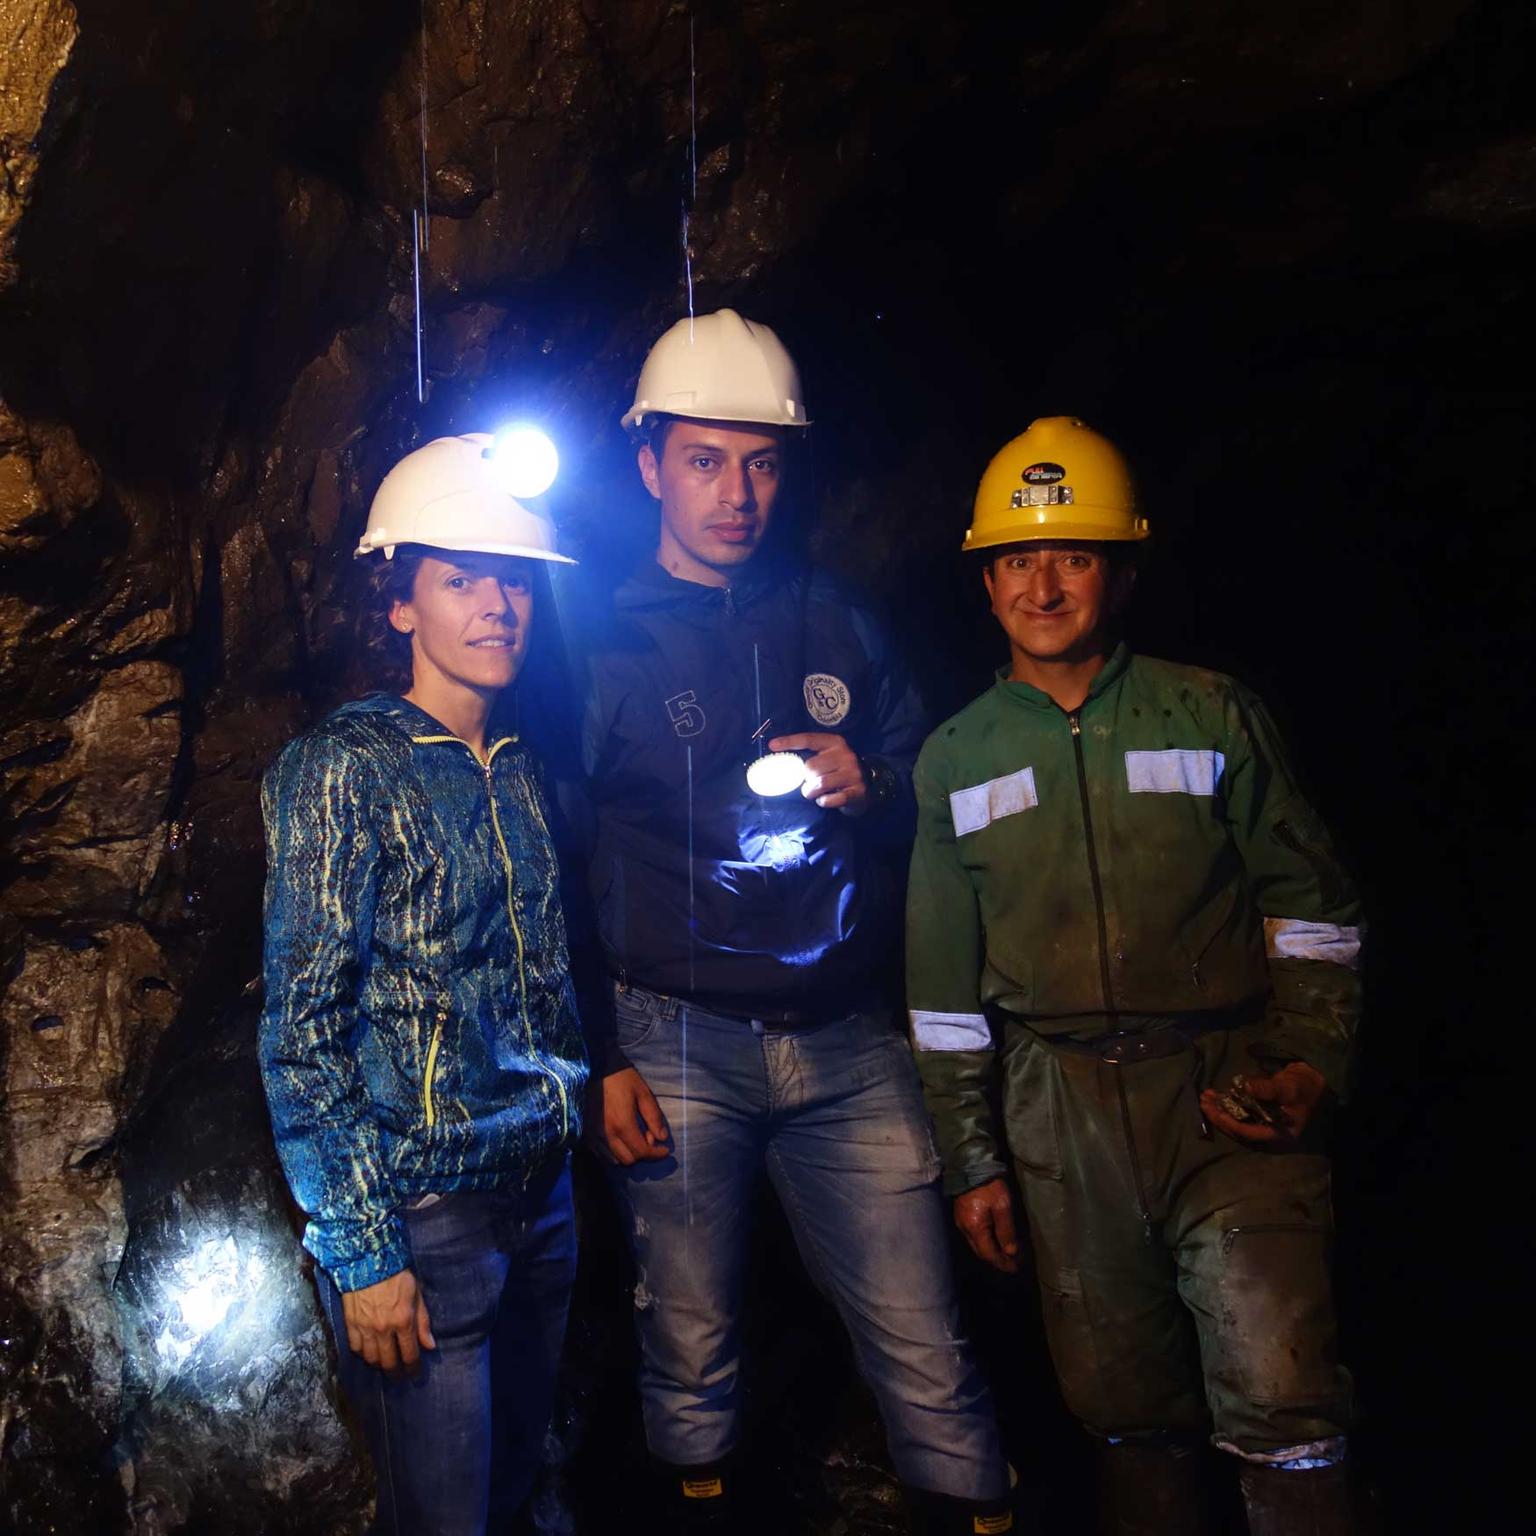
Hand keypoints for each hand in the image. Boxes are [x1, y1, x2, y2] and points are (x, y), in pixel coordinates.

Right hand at [340, 1268, 435, 1376]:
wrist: (369, 1261)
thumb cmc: (397, 1275)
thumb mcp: (416, 1295)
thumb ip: (423, 1322)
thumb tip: (430, 1346)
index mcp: (403, 1321)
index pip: (409, 1355)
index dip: (413, 1368)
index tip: (414, 1373)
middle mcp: (384, 1330)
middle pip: (389, 1362)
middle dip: (396, 1372)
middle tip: (399, 1375)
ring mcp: (365, 1329)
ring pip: (371, 1359)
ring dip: (379, 1365)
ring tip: (384, 1365)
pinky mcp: (350, 1325)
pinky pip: (355, 1349)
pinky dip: (362, 1354)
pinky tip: (368, 1352)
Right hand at [593, 1066, 671, 1164]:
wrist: (594, 1067)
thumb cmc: (622, 1078)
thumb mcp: (643, 1093)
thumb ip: (653, 1117)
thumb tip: (662, 1138)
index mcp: (623, 1124)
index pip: (642, 1152)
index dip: (656, 1154)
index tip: (665, 1150)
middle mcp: (606, 1135)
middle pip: (628, 1160)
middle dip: (642, 1154)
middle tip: (648, 1137)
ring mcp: (593, 1135)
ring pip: (613, 1159)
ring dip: (627, 1153)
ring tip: (633, 1137)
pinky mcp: (585, 1133)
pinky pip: (600, 1152)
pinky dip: (613, 1151)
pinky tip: (619, 1137)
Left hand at [768, 732, 866, 815]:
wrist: (870, 786)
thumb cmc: (840, 771)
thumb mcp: (829, 758)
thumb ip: (811, 757)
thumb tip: (782, 762)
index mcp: (835, 743)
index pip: (809, 739)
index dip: (789, 741)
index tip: (772, 745)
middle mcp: (845, 755)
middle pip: (811, 766)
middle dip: (805, 778)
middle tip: (809, 784)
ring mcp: (853, 773)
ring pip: (819, 783)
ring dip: (811, 792)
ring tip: (814, 793)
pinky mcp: (856, 791)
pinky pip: (830, 799)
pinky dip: (824, 802)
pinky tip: (826, 800)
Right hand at [954, 1178, 1020, 1273]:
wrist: (971, 1166)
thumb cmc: (989, 1186)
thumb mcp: (1002, 1207)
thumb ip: (1006, 1230)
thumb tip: (1011, 1252)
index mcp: (975, 1228)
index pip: (989, 1254)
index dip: (1002, 1263)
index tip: (1015, 1268)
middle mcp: (965, 1229)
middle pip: (982, 1252)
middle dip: (998, 1259)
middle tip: (1014, 1263)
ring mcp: (961, 1222)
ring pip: (977, 1245)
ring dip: (992, 1251)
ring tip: (1007, 1253)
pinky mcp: (962, 1215)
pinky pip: (974, 1236)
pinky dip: (986, 1241)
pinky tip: (996, 1239)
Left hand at [1201, 1061, 1329, 1146]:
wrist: (1312, 1080)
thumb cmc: (1303, 1087)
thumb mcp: (1288, 1088)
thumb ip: (1267, 1088)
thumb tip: (1245, 1086)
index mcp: (1279, 1134)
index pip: (1249, 1133)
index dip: (1230, 1124)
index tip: (1215, 1112)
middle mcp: (1269, 1132)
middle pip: (1238, 1129)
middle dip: (1219, 1116)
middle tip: (1203, 1102)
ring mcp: (1263, 1123)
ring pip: (1236, 1120)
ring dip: (1219, 1109)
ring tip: (1205, 1096)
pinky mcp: (1258, 1113)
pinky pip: (1239, 1112)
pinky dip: (1227, 1104)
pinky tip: (1215, 1094)